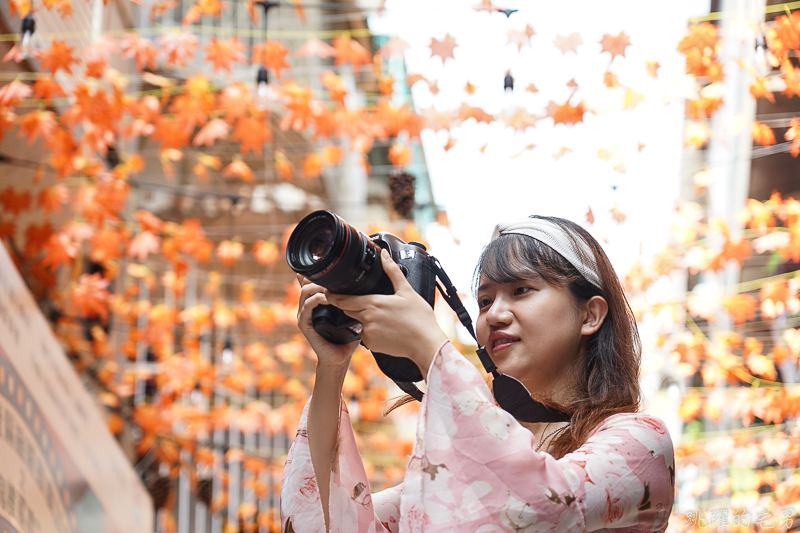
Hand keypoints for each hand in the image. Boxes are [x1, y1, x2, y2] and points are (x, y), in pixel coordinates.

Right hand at [296, 274, 359, 371]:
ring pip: (305, 291)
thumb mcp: (350, 315)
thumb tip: (366, 289)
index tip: (329, 268)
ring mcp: (304, 315)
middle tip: (334, 277)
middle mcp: (308, 308)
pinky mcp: (304, 324)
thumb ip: (352, 302)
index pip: (311, 282)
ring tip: (331, 287)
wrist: (339, 359)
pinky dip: (316, 299)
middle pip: (307, 283)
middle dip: (319, 277)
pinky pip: (307, 306)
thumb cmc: (346, 339)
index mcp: (316, 304)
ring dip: (318, 286)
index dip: (316, 273)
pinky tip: (326, 298)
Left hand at [324, 249, 448, 374]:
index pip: (344, 300)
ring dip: (364, 319)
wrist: (426, 344)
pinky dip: (372, 332)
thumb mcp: (407, 291)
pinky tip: (386, 330)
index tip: (327, 292)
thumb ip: (392, 271)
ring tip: (385, 318)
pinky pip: (366, 336)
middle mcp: (367, 319)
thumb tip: (384, 254)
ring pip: (358, 323)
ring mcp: (368, 333)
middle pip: (349, 310)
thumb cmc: (419, 318)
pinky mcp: (372, 345)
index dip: (333, 296)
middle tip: (368, 303)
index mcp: (373, 303)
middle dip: (351, 306)